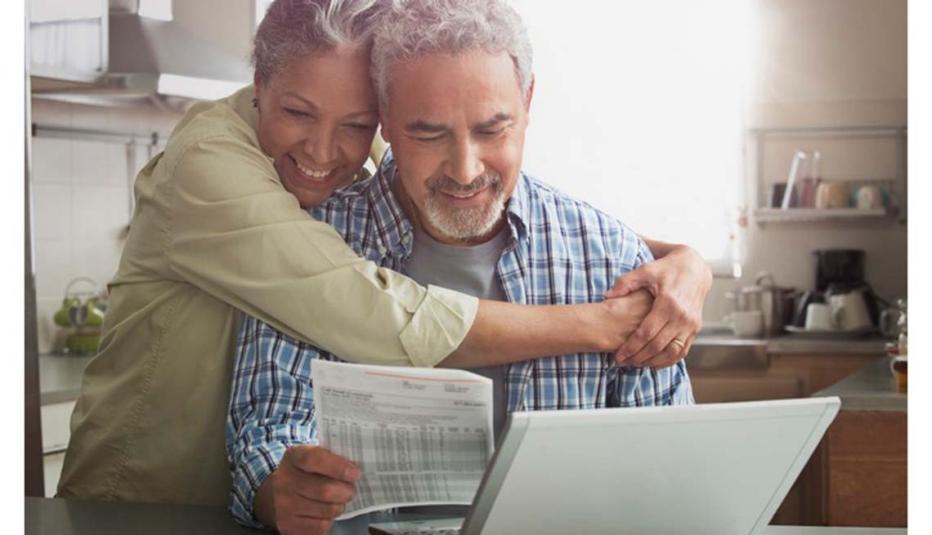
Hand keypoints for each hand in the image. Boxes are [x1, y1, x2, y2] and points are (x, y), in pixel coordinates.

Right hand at [255, 445, 360, 534]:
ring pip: (327, 509)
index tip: (355, 473)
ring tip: (337, 500)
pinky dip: (329, 520)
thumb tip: (355, 470)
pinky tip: (324, 512)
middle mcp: (283, 480)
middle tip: (350, 489)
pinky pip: (321, 526)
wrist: (275, 494)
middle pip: (325, 490)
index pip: (314, 459)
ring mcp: (283, 504)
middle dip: (346, 491)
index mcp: (293, 456)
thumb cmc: (305, 472)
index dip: (338, 466)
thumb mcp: (313, 456)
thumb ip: (332, 457)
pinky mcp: (287, 524)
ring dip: (339, 505)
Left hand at [607, 245, 711, 367]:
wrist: (695, 268)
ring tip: (635, 364)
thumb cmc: (667, 269)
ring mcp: (691, 324)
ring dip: (653, 362)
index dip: (630, 347)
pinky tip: (653, 362)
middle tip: (623, 363)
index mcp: (668, 303)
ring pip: (671, 353)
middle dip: (638, 358)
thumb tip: (607, 296)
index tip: (618, 355)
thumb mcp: (645, 270)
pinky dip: (668, 360)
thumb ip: (625, 283)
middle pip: (657, 346)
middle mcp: (682, 317)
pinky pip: (682, 351)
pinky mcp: (696, 328)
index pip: (646, 333)